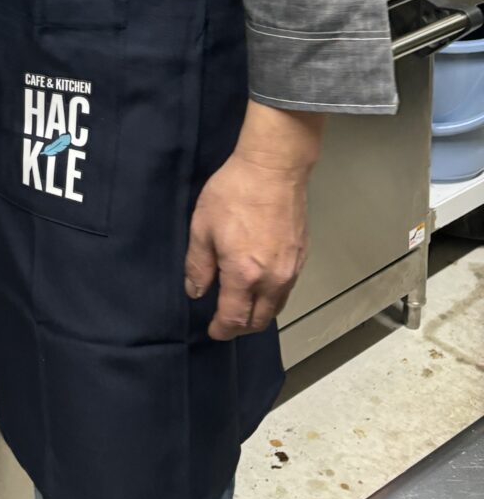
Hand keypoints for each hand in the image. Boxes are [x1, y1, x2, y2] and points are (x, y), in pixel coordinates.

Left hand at [184, 105, 322, 340]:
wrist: (274, 168)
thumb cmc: (233, 193)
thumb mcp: (202, 226)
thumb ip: (198, 265)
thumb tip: (196, 292)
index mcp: (245, 274)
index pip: (235, 319)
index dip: (222, 330)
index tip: (212, 330)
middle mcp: (273, 280)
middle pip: (260, 320)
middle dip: (241, 327)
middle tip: (225, 322)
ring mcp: (292, 269)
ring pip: (276, 307)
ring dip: (258, 313)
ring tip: (241, 305)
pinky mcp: (302, 257)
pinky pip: (287, 289)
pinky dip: (272, 296)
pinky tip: (259, 285)